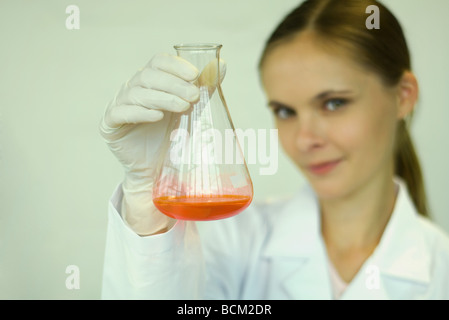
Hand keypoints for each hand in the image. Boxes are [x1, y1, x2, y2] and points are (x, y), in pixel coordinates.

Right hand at [100, 53, 199, 234]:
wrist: (154, 167)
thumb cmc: (171, 133)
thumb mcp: (190, 108)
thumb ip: (203, 87)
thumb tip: (221, 63)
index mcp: (151, 80)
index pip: (159, 62)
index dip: (176, 65)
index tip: (195, 75)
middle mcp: (132, 88)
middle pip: (149, 75)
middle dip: (174, 84)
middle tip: (194, 96)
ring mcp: (119, 104)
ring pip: (137, 93)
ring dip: (162, 98)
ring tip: (182, 107)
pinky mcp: (110, 123)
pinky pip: (121, 112)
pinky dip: (140, 112)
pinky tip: (157, 116)